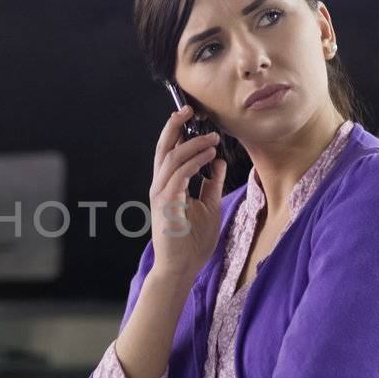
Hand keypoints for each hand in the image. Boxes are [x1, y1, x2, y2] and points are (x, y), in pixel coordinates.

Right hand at [149, 105, 227, 285]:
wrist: (181, 268)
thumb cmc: (192, 242)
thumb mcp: (208, 206)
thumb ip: (211, 184)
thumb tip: (218, 162)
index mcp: (168, 186)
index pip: (169, 152)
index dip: (177, 132)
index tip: (192, 117)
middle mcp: (160, 186)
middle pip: (163, 148)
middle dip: (174, 126)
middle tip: (189, 109)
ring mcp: (161, 194)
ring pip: (171, 158)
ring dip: (193, 144)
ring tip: (213, 138)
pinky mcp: (167, 204)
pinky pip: (179, 175)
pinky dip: (194, 162)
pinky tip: (209, 156)